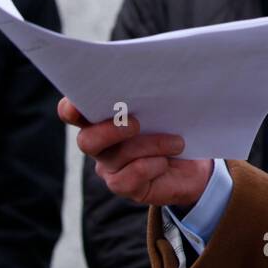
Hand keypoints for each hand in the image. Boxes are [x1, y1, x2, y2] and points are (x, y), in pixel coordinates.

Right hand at [58, 97, 212, 206]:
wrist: (196, 163)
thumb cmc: (176, 126)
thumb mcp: (165, 107)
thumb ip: (149, 96)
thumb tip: (152, 80)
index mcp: (102, 117)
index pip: (72, 113)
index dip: (70, 109)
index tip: (78, 105)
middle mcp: (100, 144)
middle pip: (86, 141)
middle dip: (109, 131)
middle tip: (136, 123)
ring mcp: (110, 168)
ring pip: (116, 157)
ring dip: (150, 145)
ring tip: (176, 142)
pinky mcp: (125, 187)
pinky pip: (129, 178)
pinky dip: (152, 166)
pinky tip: (166, 161)